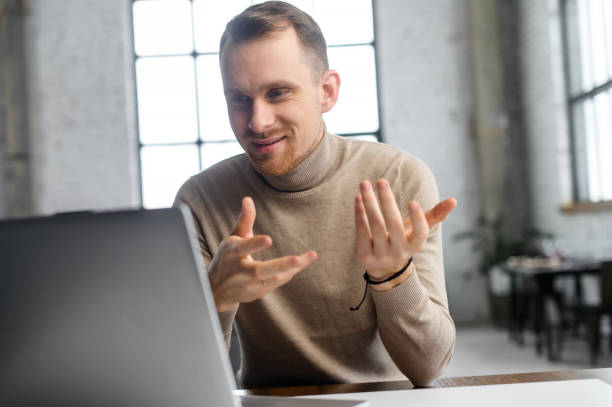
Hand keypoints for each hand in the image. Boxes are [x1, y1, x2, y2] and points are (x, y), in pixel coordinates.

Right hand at [208, 196, 317, 311]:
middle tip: (297, 259)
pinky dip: (288, 274)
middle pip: (259, 270)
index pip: (243, 248)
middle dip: (279, 265)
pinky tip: (301, 263)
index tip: (269, 239)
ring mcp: (248, 284)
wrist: (215, 289)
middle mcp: (240, 270)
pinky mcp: (256, 293)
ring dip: (290, 269)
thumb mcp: (234, 237)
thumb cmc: (229, 257)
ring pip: (271, 279)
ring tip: (310, 256)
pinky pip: (275, 283)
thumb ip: (244, 220)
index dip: (255, 244)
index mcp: (232, 252)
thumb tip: (248, 199)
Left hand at [354, 179, 455, 289]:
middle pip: (394, 225)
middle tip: (382, 181)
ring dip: (369, 202)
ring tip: (364, 183)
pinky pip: (361, 232)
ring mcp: (381, 255)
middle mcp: (399, 252)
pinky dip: (359, 214)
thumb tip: (454, 200)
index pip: (420, 233)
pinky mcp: (364, 255)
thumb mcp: (418, 230)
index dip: (418, 219)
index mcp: (415, 245)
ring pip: (375, 225)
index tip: (413, 202)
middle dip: (387, 201)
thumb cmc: (403, 240)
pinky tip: (358, 198)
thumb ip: (435, 215)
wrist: (383, 268)